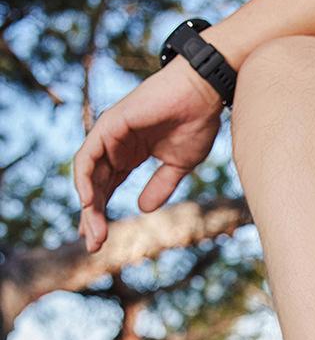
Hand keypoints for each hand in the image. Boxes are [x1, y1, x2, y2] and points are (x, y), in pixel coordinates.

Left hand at [74, 57, 222, 252]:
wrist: (204, 94)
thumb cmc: (196, 123)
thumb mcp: (177, 165)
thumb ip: (160, 186)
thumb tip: (142, 209)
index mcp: (130, 153)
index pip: (108, 187)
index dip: (103, 213)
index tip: (101, 241)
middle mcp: (115, 145)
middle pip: (95, 185)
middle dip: (92, 216)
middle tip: (93, 245)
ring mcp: (110, 134)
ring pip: (88, 174)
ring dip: (88, 205)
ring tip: (93, 232)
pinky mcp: (110, 125)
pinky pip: (87, 156)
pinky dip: (84, 179)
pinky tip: (87, 203)